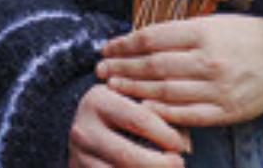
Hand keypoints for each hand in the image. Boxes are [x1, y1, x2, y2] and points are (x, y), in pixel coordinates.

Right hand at [69, 83, 190, 166]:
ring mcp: (79, 155)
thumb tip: (184, 148)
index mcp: (98, 100)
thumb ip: (161, 117)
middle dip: (159, 165)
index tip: (181, 146)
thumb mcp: (136, 103)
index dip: (165, 135)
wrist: (87, 127)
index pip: (138, 119)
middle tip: (179, 164)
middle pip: (126, 155)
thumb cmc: (122, 113)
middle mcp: (84, 129)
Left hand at [97, 15, 262, 125]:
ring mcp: (218, 88)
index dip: (124, 44)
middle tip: (101, 70)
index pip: (151, 39)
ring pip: (165, 91)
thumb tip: (140, 40)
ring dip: (134, 89)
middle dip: (122, 68)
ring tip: (113, 86)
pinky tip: (143, 107)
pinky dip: (162, 112)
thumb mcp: (213, 22)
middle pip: (153, 66)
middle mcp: (208, 60)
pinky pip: (187, 114)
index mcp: (203, 32)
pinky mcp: (226, 110)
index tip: (107, 48)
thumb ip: (179, 32)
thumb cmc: (245, 36)